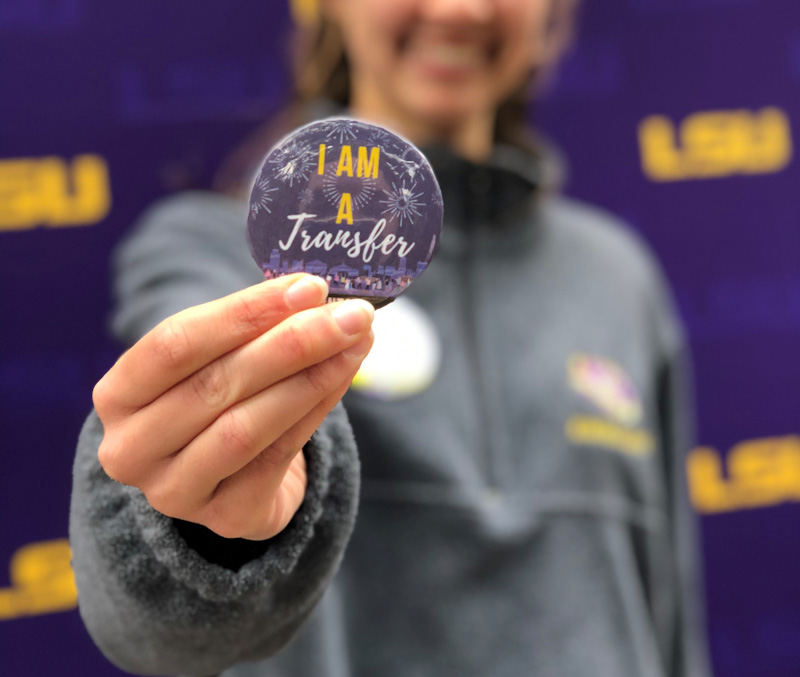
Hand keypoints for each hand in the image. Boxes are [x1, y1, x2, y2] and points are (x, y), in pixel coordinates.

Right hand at [93, 274, 373, 540]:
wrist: (229, 479)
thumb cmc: (218, 399)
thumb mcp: (215, 360)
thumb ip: (251, 329)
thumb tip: (313, 294)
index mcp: (118, 395)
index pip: (176, 342)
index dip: (245, 311)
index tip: (308, 287)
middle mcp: (131, 449)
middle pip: (216, 384)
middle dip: (293, 343)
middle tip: (351, 315)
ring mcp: (174, 492)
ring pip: (246, 426)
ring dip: (311, 378)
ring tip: (355, 343)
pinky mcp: (225, 517)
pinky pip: (277, 456)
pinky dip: (316, 410)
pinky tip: (343, 377)